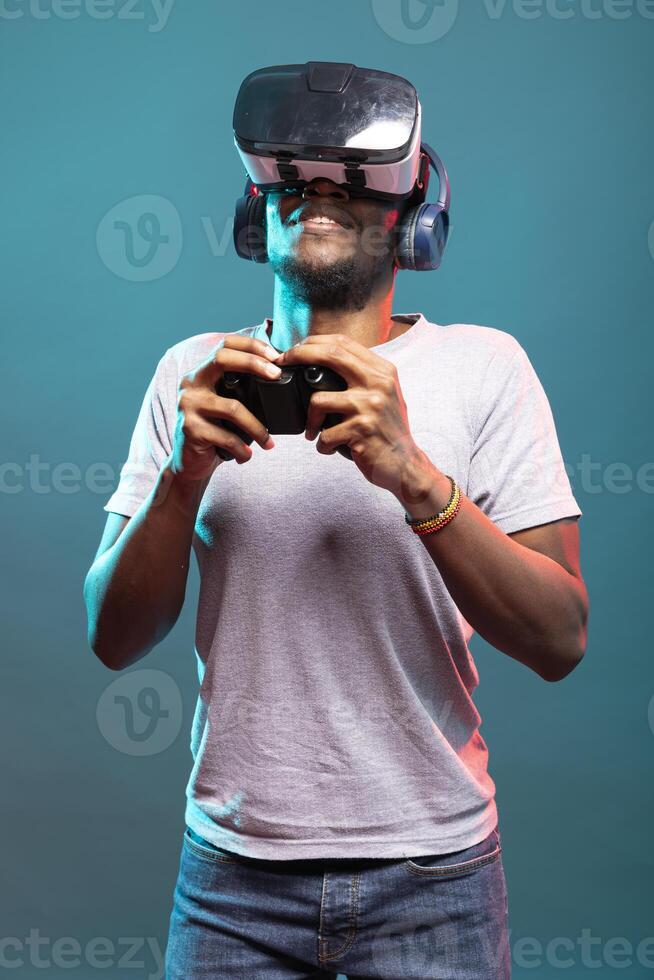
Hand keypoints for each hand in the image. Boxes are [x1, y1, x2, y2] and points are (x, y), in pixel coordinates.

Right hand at [170, 334, 280, 481]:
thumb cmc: (214, 432)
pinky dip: (242, 449)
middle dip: (254, 363)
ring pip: (232, 407)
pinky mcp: (190, 428)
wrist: (188, 463)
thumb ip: (241, 389)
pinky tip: (247, 456)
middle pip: (222, 359)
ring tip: (269, 442)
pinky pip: (227, 437)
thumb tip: (279, 378)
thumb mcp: (225, 405)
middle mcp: (191, 384)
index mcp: (201, 373)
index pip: (225, 344)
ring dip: (257, 427)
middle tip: (277, 376)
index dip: (251, 345)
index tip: (276, 356)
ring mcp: (188, 405)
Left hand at [274, 333, 424, 495]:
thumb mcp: (382, 394)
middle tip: (281, 365)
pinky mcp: (362, 430)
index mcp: (382, 370)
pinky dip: (323, 445)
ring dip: (310, 421)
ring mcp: (371, 405)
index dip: (313, 342)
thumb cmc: (386, 430)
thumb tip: (320, 361)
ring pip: (318, 400)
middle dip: (298, 355)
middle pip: (330, 355)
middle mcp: (379, 383)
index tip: (293, 350)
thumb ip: (360, 376)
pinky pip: (326, 434)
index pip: (343, 342)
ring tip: (314, 432)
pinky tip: (331, 448)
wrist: (406, 465)